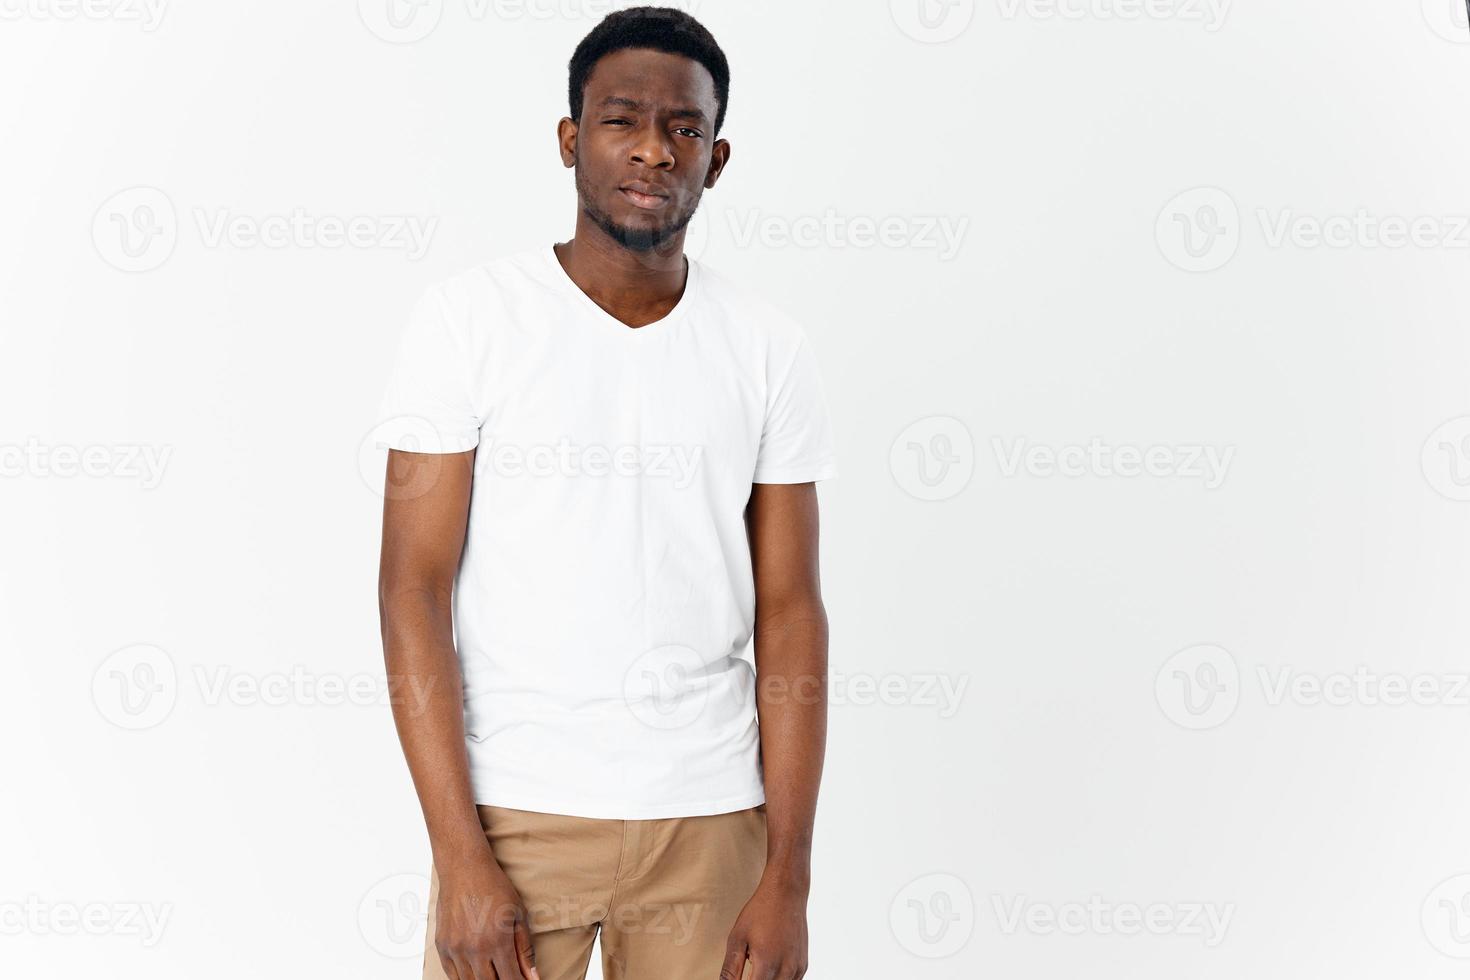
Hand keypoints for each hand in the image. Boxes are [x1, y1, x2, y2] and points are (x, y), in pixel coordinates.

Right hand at [434, 850, 538, 979]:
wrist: (464, 869)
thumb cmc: (493, 887)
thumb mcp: (518, 915)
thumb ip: (525, 949)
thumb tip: (532, 977)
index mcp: (497, 941)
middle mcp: (474, 948)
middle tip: (507, 975)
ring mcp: (455, 949)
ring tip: (493, 972)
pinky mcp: (442, 946)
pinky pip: (452, 974)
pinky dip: (465, 977)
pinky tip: (475, 971)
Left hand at [719, 875, 808, 979]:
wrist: (786, 893)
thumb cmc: (761, 911)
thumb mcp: (737, 938)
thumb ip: (731, 968)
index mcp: (767, 964)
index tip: (738, 978)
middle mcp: (785, 970)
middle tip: (746, 972)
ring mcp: (797, 968)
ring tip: (756, 967)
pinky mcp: (803, 965)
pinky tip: (769, 969)